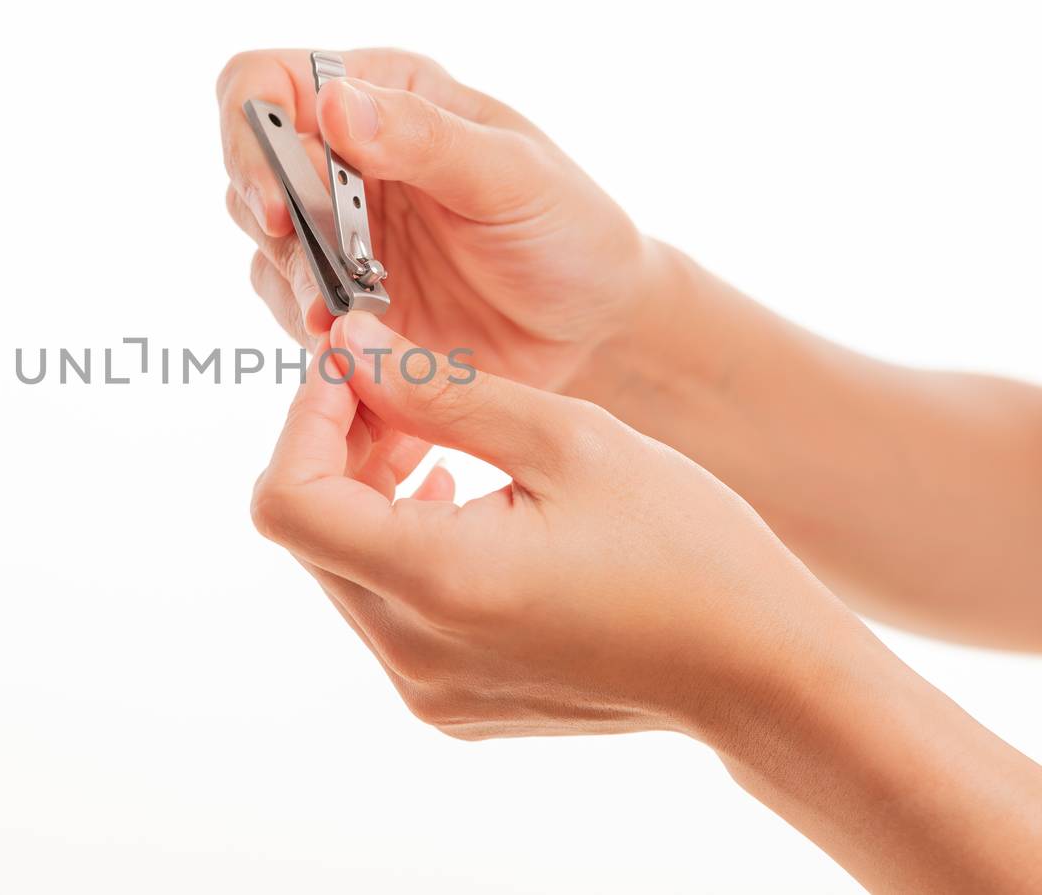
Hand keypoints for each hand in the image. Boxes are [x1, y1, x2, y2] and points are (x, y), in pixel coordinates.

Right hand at [218, 48, 648, 390]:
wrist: (590, 331)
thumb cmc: (566, 233)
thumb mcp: (510, 175)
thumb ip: (423, 138)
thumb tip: (335, 105)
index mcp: (383, 93)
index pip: (266, 81)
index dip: (250, 129)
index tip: (278, 198)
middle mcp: (343, 154)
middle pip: (248, 165)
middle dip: (274, 219)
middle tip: (324, 270)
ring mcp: (333, 228)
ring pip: (259, 241)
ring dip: (294, 280)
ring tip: (351, 316)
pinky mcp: (334, 297)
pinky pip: (284, 304)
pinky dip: (308, 324)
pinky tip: (358, 340)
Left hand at [251, 311, 853, 739]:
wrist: (758, 673)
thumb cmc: (686, 548)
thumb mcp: (567, 438)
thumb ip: (438, 389)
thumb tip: (348, 345)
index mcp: (439, 584)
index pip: (286, 501)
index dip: (304, 420)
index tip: (356, 369)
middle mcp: (413, 653)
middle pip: (309, 531)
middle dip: (337, 447)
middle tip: (403, 391)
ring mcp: (426, 688)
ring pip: (341, 566)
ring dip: (368, 494)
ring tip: (443, 446)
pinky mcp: (447, 701)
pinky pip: (383, 609)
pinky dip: (400, 545)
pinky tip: (464, 503)